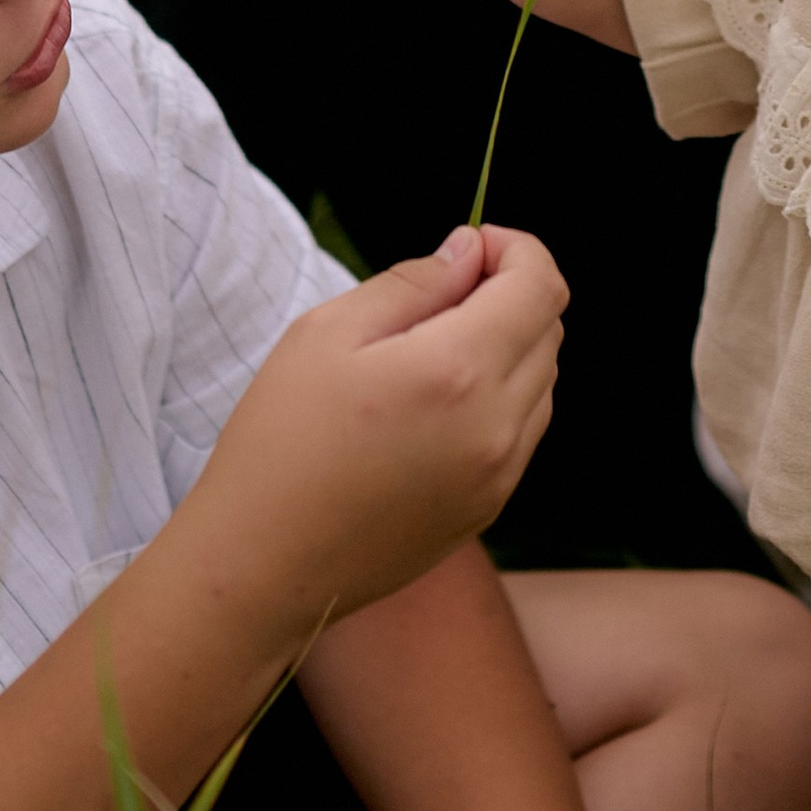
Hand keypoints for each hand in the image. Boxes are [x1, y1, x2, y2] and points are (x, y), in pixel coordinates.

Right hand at [179, 226, 563, 650]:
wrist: (261, 566)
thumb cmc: (280, 443)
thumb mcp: (327, 334)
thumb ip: (413, 282)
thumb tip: (469, 252)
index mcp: (460, 372)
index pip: (541, 286)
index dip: (516, 249)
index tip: (472, 244)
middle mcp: (498, 426)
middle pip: (549, 329)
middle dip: (509, 293)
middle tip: (440, 293)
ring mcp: (499, 475)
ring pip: (542, 381)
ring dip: (507, 347)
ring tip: (426, 354)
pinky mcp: (488, 508)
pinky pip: (521, 431)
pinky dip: (498, 399)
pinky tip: (432, 406)